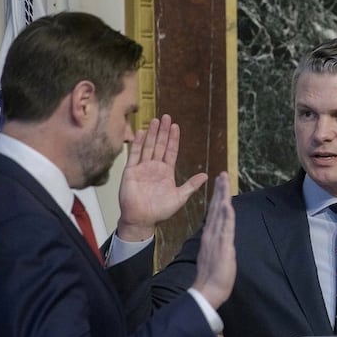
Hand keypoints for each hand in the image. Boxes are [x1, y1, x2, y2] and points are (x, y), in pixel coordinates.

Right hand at [117, 114, 207, 240]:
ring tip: (155, 120)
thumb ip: (191, 185)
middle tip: (167, 116)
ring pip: (148, 147)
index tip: (176, 126)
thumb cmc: (160, 211)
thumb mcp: (180, 197)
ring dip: (152, 134)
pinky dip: (138, 144)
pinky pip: (134, 155)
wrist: (142, 219)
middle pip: (160, 145)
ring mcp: (142, 168)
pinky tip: (141, 133)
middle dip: (163, 131)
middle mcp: (154, 167)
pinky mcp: (131, 171)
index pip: (171, 151)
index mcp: (166, 172)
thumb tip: (205, 175)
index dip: (174, 139)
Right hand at [192, 172, 235, 307]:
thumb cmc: (212, 278)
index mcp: (210, 236)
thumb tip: (221, 238)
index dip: (218, 197)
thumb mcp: (216, 256)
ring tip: (224, 181)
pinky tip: (226, 203)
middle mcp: (212, 234)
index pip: (215, 213)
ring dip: (223, 196)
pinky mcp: (222, 246)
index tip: (220, 183)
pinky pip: (225, 227)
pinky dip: (226, 215)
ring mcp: (216, 239)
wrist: (207, 291)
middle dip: (220, 190)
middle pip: (216, 207)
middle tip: (222, 174)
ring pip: (220, 213)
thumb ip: (217, 245)